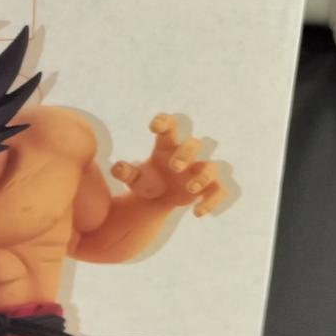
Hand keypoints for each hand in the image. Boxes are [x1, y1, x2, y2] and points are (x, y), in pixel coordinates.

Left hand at [110, 114, 226, 216]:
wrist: (158, 199)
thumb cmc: (147, 181)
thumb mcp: (134, 178)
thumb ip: (125, 172)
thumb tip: (117, 168)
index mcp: (166, 147)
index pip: (170, 126)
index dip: (164, 122)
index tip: (153, 127)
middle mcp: (185, 155)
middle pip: (193, 144)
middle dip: (186, 154)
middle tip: (175, 167)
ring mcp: (199, 171)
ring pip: (211, 167)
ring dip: (203, 176)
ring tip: (191, 188)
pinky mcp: (208, 188)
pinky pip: (218, 191)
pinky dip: (212, 201)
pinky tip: (198, 213)